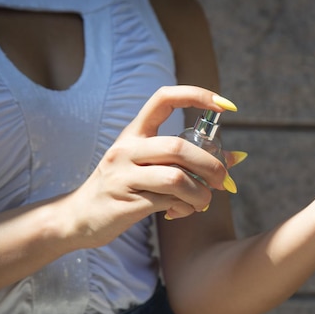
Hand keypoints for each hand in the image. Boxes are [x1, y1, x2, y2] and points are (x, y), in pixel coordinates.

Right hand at [60, 85, 236, 247]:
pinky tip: (182, 211)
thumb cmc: (123, 187)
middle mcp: (126, 149)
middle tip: (223, 180)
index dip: (197, 95)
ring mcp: (123, 175)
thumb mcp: (148, 165)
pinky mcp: (125, 202)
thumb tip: (236, 158)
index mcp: (134, 133)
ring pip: (176, 178)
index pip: (163, 98)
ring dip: (200, 193)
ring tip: (203, 201)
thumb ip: (185, 159)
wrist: (78, 217)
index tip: (226, 106)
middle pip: (178, 147)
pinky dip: (184, 207)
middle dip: (210, 165)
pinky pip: (167, 201)